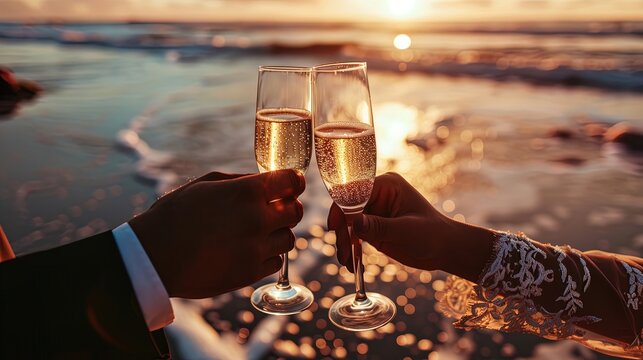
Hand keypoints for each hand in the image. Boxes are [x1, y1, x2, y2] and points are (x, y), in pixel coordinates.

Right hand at [129, 169, 304, 297]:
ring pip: (289, 239)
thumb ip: (242, 181)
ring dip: (278, 234)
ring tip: (257, 233)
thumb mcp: (206, 185)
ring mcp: (255, 249)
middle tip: (275, 210)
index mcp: (247, 192)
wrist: (154, 256)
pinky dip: (267, 256)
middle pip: (296, 211)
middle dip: (288, 208)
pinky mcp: (250, 273)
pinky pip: (276, 262)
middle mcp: (257, 219)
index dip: (293, 182)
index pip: (292, 181)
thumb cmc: (175, 215)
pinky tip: (249, 251)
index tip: (290, 185)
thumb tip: (266, 182)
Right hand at [328, 172, 492, 281]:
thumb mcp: (405, 231)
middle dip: (341, 231)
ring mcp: (372, 210)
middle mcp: (376, 194)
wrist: (444, 249)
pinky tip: (351, 264)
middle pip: (346, 207)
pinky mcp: (371, 225)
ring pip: (346, 222)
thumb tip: (352, 224)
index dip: (341, 207)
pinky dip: (349, 248)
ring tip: (346, 262)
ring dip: (343, 242)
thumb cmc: (432, 234)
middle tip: (343, 253)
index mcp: (386, 185)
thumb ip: (378, 226)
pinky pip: (352, 234)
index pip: (354, 191)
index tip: (336, 227)